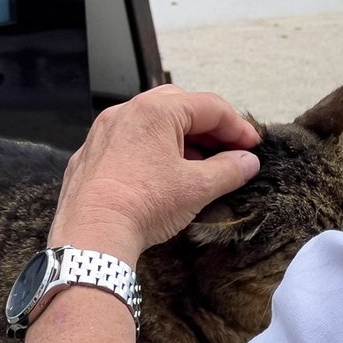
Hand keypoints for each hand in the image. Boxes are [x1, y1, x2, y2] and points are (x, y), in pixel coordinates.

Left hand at [48, 86, 260, 263]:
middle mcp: (125, 113)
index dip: (238, 126)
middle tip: (227, 151)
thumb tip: (246, 162)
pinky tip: (160, 176)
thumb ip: (228, 170)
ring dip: (179, 139)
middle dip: (207, 127)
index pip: (210, 107)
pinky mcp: (90, 156)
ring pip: (150, 124)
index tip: (252, 146)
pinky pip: (127, 143)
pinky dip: (149, 151)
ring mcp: (103, 133)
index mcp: (155, 111)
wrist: (92, 235)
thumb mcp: (196, 188)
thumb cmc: (140, 206)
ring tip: (197, 166)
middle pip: (179, 107)